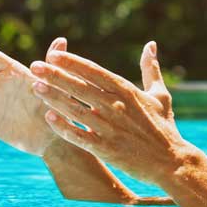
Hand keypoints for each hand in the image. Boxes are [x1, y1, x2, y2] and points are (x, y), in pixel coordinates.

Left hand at [30, 41, 183, 185]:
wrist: (172, 162)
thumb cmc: (165, 127)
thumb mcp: (160, 94)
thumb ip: (150, 69)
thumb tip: (151, 44)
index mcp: (126, 90)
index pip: (93, 71)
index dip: (72, 62)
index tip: (53, 55)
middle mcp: (115, 106)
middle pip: (79, 87)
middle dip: (55, 75)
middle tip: (34, 66)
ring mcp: (109, 127)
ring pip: (75, 109)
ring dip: (54, 98)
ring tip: (35, 88)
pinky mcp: (106, 148)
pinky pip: (80, 136)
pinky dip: (64, 127)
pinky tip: (49, 119)